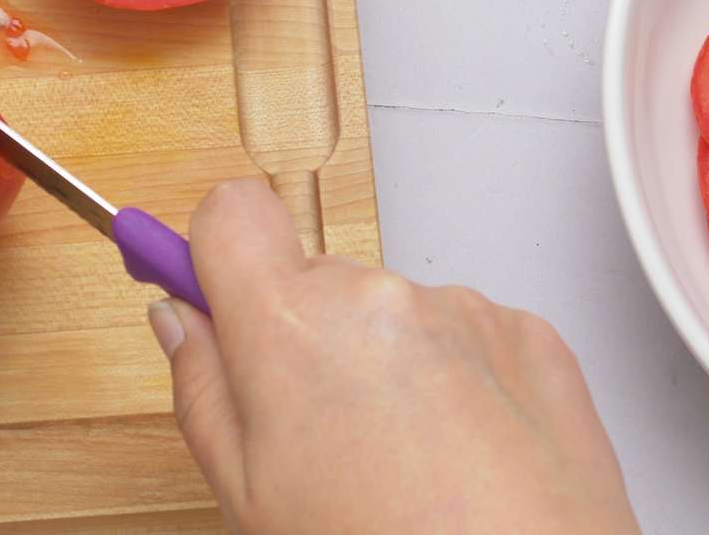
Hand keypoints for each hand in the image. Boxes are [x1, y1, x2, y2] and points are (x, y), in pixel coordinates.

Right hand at [148, 179, 637, 533]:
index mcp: (292, 326)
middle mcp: (378, 296)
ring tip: (405, 461)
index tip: (210, 287)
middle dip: (304, 334)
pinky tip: (459, 454)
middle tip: (320, 432)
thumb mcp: (250, 496)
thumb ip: (201, 387)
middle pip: (312, 276)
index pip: (230, 212)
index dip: (213, 249)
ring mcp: (462, 310)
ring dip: (384, 361)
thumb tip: (178, 317)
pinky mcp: (530, 334)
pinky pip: (462, 331)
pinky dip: (455, 378)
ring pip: (388, 309)